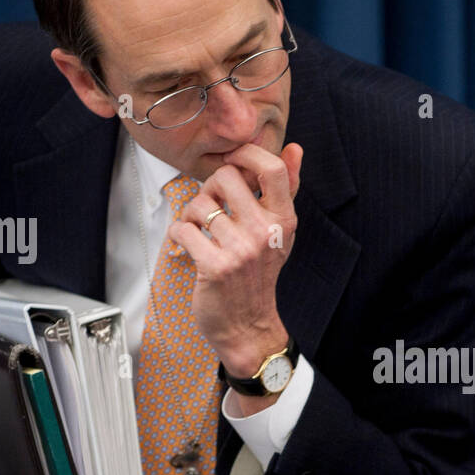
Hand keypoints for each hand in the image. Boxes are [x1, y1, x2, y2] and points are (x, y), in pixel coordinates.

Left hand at [169, 142, 302, 378]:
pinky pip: (183, 229)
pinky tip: (189, 245)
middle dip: (209, 186)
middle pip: (226, 177)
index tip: (232, 163)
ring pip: (199, 203)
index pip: (272, 168)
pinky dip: (179, 235)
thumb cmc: (259, 275)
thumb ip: (287, 188)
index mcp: (284, 220)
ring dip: (191, 214)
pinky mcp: (215, 266)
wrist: (248, 326)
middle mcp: (266, 233)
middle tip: (210, 205)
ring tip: (199, 230)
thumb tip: (295, 148)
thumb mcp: (280, 232)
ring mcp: (241, 250)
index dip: (246, 155)